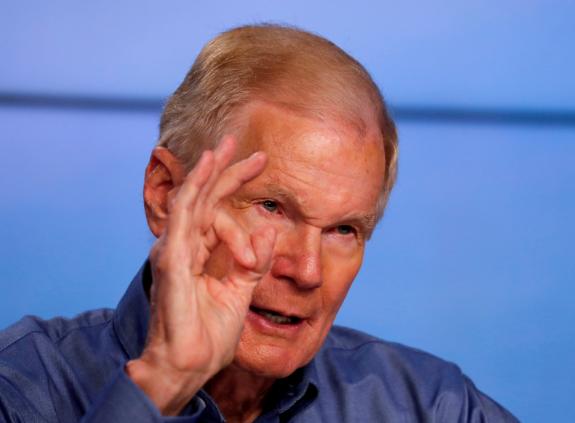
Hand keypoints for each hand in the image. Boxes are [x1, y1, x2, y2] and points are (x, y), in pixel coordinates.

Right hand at [126, 137, 274, 414]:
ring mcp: (174, 251)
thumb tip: (269, 233)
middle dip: (223, 169)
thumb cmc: (211, 333)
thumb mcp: (241, 291)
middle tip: (241, 143)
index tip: (261, 162)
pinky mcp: (172, 259)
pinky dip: (195, 190)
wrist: (192, 364)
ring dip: (208, 172)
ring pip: (191, 200)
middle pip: (204, 198)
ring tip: (224, 148)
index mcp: (198, 253)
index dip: (235, 183)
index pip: (217, 209)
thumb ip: (254, 262)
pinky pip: (185, 217)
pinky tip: (206, 168)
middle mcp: (183, 247)